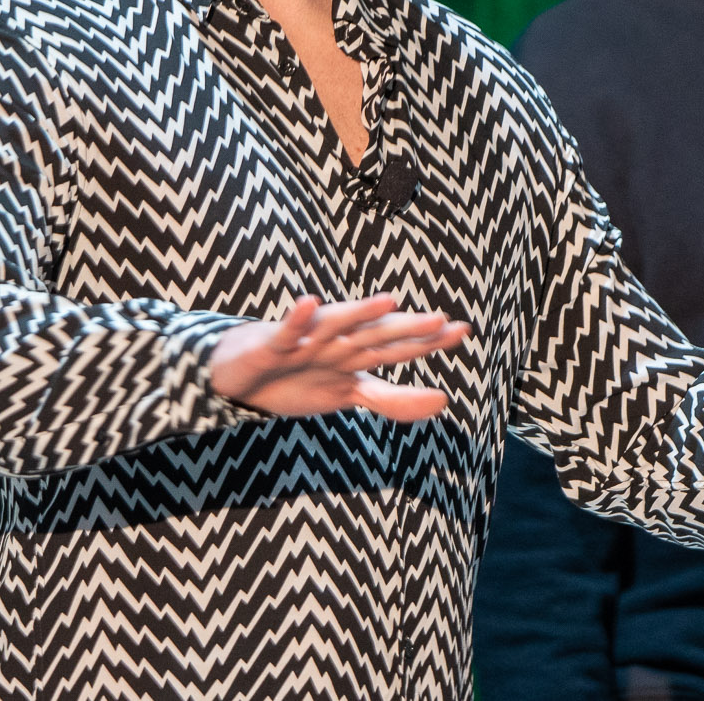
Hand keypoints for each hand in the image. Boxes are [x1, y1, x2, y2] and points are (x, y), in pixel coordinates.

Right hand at [208, 294, 470, 422]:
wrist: (240, 377)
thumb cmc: (298, 378)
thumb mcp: (349, 395)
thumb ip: (393, 399)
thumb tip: (443, 401)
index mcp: (356, 355)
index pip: (399, 348)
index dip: (428, 342)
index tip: (462, 331)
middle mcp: (337, 342)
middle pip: (376, 336)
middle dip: (406, 330)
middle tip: (440, 320)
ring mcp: (306, 342)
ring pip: (337, 327)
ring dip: (361, 314)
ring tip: (389, 301)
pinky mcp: (273, 344)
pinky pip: (287, 331)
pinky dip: (297, 319)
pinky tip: (309, 304)